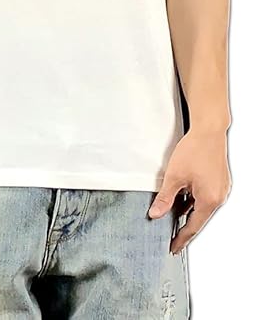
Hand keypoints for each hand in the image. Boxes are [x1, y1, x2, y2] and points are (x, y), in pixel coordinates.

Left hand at [148, 128, 231, 253]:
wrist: (209, 130)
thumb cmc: (194, 150)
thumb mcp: (174, 176)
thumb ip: (165, 198)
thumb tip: (155, 215)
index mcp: (209, 201)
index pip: (193, 227)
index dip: (181, 239)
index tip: (173, 247)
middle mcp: (219, 197)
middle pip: (198, 218)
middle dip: (183, 225)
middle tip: (170, 234)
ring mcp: (221, 189)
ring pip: (201, 206)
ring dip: (188, 210)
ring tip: (171, 213)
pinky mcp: (220, 181)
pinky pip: (205, 197)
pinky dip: (193, 200)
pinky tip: (182, 197)